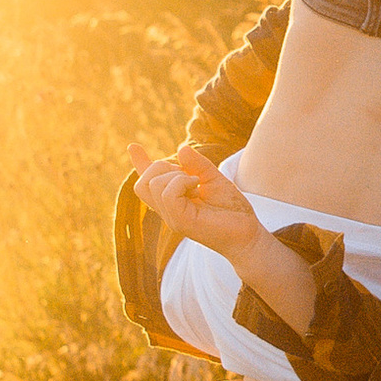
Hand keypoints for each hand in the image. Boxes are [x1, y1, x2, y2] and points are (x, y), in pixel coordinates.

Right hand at [133, 145, 261, 258]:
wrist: (248, 234)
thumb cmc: (232, 209)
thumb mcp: (214, 179)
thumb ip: (197, 165)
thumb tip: (181, 148)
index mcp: (173, 201)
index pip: (148, 184)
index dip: (140, 163)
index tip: (133, 146)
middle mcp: (168, 210)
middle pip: (143, 182)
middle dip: (161, 166)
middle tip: (190, 175)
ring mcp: (172, 217)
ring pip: (152, 184)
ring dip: (175, 175)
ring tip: (197, 184)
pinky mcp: (181, 222)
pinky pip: (168, 193)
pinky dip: (181, 182)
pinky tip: (197, 187)